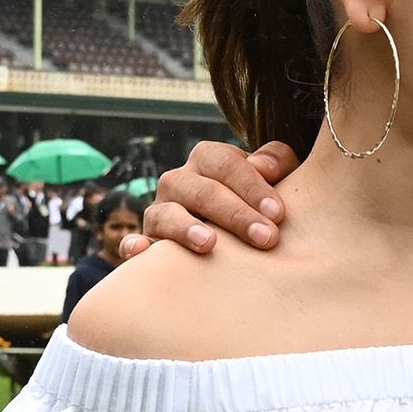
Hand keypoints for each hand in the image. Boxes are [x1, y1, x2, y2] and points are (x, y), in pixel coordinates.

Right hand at [121, 140, 298, 257]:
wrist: (234, 231)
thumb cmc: (259, 200)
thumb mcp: (275, 175)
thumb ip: (276, 161)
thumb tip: (264, 166)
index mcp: (208, 159)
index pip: (226, 164)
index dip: (252, 186)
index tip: (277, 213)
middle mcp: (179, 181)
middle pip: (202, 190)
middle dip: (235, 214)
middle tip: (266, 238)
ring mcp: (161, 211)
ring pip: (166, 213)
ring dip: (186, 227)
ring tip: (209, 244)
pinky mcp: (149, 240)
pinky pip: (135, 241)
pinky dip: (135, 245)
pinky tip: (142, 251)